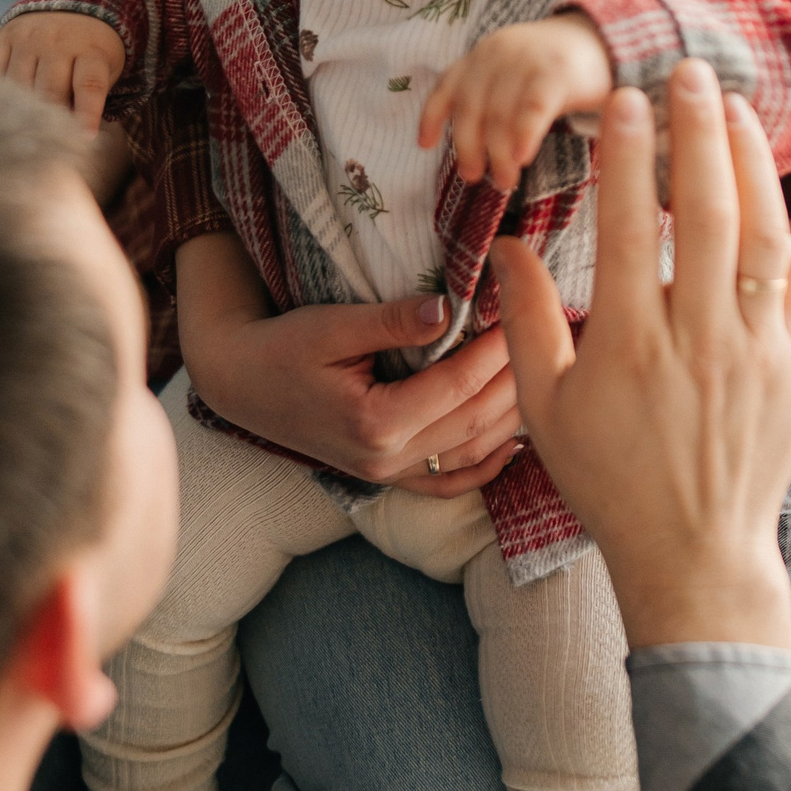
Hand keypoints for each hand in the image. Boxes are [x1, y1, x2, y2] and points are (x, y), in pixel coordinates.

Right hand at [0, 13, 125, 133]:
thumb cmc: (91, 51)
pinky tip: (1, 108)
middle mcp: (58, 42)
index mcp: (91, 50)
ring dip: (21, 111)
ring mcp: (28, 38)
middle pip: (50, 91)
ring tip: (21, 132)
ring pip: (20, 86)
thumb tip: (75, 139)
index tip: (84, 139)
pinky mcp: (4, 37)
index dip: (86, 114)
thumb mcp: (104, 69)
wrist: (71, 7)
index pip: (90, 85)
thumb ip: (91, 98)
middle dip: (48, 121)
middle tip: (46, 145)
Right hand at [176, 231, 521, 494]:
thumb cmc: (280, 348)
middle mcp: (387, 460)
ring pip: (473, 454)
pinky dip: (488, 466)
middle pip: (475, 421)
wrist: (238, 383)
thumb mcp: (330, 325)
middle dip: (519, 377)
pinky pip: (449, 483)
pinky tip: (515, 440)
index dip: (499, 347)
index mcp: (374, 423)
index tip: (528, 310)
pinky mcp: (388, 475)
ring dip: (513, 416)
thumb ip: (391, 320)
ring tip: (548, 375)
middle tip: (553, 337)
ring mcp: (389, 475)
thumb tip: (450, 307)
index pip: (458, 384)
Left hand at [419, 17, 612, 192]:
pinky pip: (532, 110)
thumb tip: (467, 147)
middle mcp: (498, 54)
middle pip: (471, 108)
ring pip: (500, 115)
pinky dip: (524, 136)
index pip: (447, 87)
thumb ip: (488, 96)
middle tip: (474, 177)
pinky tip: (522, 159)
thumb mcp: (510, 73)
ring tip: (504, 180)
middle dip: (468, 148)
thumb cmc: (551, 69)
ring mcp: (526, 61)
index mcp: (481, 56)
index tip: (426, 145)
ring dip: (498, 153)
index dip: (432, 117)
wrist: (601, 40)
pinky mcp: (556, 73)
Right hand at [489, 60, 790, 650]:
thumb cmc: (609, 480)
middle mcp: (698, 340)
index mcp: (628, 346)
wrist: (695, 553)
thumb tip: (506, 244)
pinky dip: (784, 231)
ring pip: (762, 237)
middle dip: (698, 131)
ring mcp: (756, 352)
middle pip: (706, 212)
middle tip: (688, 73)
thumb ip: (526, 322)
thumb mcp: (546, 407)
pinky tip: (767, 191)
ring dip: (750, 163)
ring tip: (734, 107)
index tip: (626, 102)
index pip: (630, 226)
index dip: (629, 156)